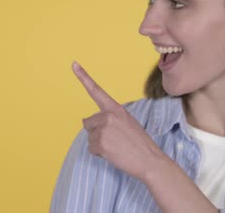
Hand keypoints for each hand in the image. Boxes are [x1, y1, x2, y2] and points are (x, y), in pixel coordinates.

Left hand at [72, 61, 164, 181]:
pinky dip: (99, 154)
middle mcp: (108, 116)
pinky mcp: (101, 143)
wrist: (150, 160)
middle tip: (114, 140)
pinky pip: (91, 149)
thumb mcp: (127, 122)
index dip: (83, 77)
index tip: (74, 64)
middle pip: (88, 123)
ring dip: (99, 144)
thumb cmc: (139, 143)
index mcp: (116, 108)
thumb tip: (87, 122)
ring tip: (116, 147)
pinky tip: (113, 153)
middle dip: (96, 132)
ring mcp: (104, 129)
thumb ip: (109, 118)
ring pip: (89, 137)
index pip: (96, 90)